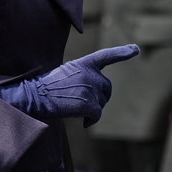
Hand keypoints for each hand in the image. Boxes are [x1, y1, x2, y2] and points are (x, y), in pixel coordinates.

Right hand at [0, 44, 138, 125]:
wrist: (35, 96)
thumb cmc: (48, 87)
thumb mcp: (68, 73)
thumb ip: (84, 76)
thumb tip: (99, 91)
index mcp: (84, 63)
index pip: (106, 56)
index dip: (122, 52)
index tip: (136, 49)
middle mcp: (90, 74)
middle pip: (106, 88)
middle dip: (100, 97)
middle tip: (83, 103)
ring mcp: (90, 88)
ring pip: (102, 102)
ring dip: (93, 109)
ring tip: (75, 109)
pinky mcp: (88, 103)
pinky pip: (97, 114)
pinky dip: (92, 120)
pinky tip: (84, 122)